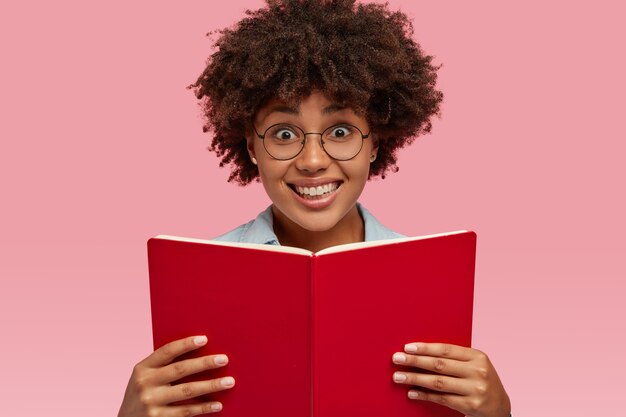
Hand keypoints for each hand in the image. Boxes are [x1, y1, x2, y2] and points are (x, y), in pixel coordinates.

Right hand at [118, 335, 234, 416]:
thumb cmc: (142, 395)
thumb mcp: (144, 378)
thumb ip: (162, 367)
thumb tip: (197, 354)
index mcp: (142, 368)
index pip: (167, 351)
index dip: (186, 344)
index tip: (204, 339)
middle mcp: (145, 384)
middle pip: (181, 369)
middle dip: (205, 363)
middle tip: (224, 359)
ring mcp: (151, 402)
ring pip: (187, 391)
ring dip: (211, 385)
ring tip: (229, 382)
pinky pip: (186, 411)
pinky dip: (204, 407)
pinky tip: (217, 404)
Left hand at [392, 342, 509, 416]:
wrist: (500, 407)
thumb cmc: (480, 381)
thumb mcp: (473, 365)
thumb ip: (454, 359)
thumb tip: (420, 352)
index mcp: (477, 356)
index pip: (446, 349)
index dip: (425, 348)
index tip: (407, 347)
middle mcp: (478, 371)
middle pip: (439, 364)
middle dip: (415, 361)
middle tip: (396, 358)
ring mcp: (476, 389)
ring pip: (438, 382)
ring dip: (415, 379)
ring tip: (398, 376)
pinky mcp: (471, 405)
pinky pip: (442, 398)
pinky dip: (424, 395)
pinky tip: (411, 392)